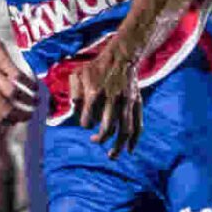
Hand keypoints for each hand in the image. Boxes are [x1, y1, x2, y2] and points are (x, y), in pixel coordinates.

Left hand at [0, 22, 35, 124]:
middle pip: (5, 108)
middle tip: (31, 115)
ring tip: (36, 101)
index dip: (10, 121)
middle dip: (22, 115)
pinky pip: (19, 77)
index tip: (20, 121)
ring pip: (13, 94)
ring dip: (28, 100)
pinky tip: (35, 87)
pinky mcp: (0, 61)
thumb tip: (6, 117)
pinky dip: (30, 84)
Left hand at [67, 42, 142, 158]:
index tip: (85, 124)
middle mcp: (112, 100)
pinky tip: (129, 150)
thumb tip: (75, 109)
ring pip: (124, 131)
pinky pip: (138, 125)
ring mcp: (127, 103)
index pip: (87, 120)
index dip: (84, 125)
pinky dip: (135, 140)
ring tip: (112, 156)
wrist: (122, 56)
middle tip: (94, 141)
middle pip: (108, 129)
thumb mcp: (78, 75)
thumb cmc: (96, 67)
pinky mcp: (137, 103)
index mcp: (95, 94)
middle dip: (100, 140)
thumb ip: (74, 92)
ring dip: (118, 146)